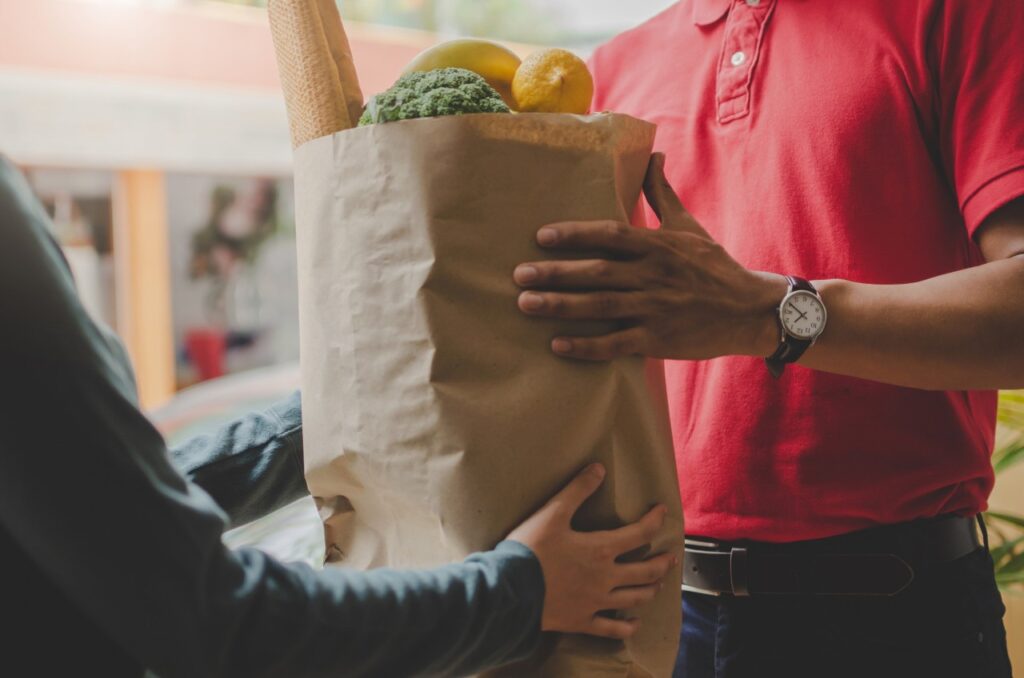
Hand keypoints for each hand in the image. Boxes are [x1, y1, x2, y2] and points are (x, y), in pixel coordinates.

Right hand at [507, 463, 675, 639]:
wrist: (509, 589)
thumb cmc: (530, 548)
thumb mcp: (552, 512)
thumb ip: (577, 489)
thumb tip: (599, 468)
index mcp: (601, 549)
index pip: (639, 533)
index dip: (655, 521)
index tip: (663, 512)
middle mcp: (606, 577)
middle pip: (645, 571)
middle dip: (662, 562)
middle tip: (672, 557)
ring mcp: (595, 602)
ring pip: (634, 599)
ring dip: (650, 590)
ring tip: (658, 584)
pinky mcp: (581, 621)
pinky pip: (611, 629)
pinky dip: (627, 628)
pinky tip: (635, 624)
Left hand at [513, 153, 786, 360]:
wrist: (749, 310)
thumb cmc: (714, 266)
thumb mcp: (688, 225)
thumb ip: (661, 192)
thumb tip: (652, 153)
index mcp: (657, 245)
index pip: (610, 234)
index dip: (575, 234)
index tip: (542, 236)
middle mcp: (653, 275)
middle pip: (597, 272)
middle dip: (555, 273)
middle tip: (518, 275)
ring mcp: (655, 309)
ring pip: (600, 307)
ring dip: (561, 306)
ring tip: (526, 305)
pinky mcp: (658, 340)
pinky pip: (616, 344)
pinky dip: (586, 346)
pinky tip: (557, 345)